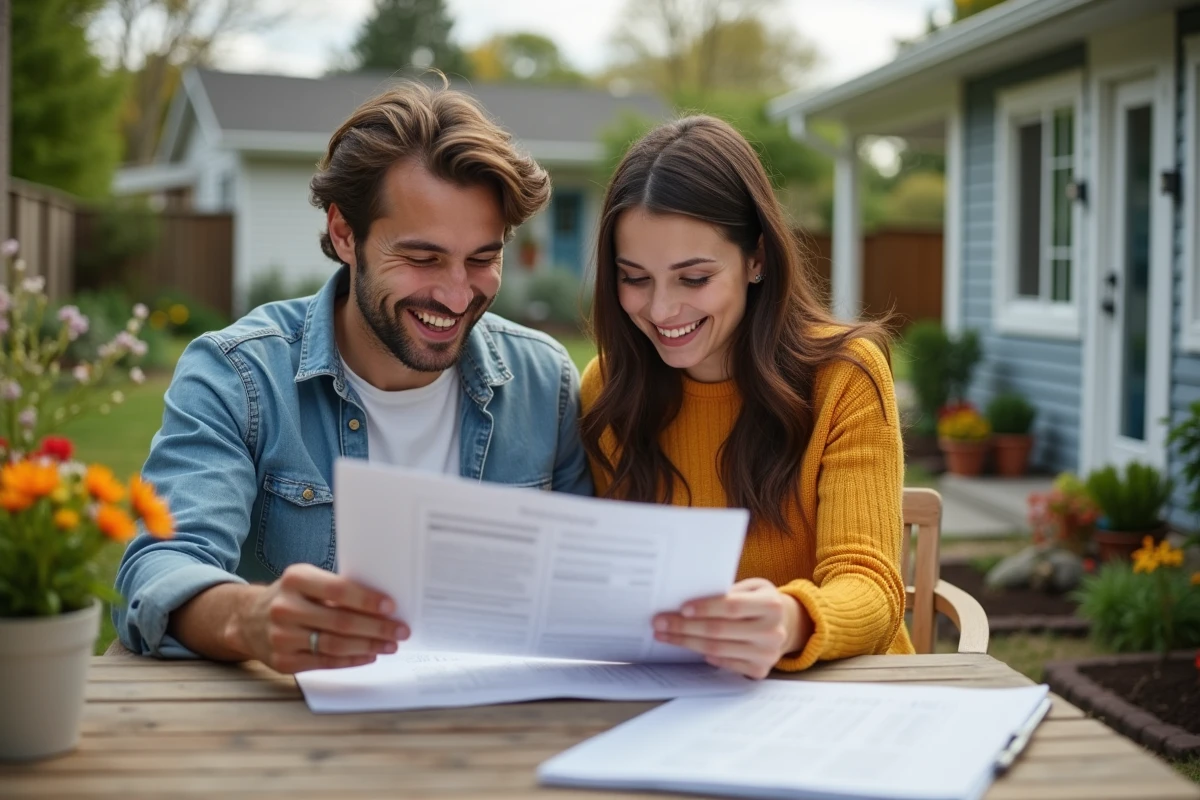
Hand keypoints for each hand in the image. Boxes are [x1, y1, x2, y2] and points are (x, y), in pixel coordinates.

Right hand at [230, 564, 408, 673]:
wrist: (247, 619)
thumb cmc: (290, 597)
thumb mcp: (306, 581)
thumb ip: (336, 588)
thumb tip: (382, 604)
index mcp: (295, 580)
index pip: (337, 590)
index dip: (367, 599)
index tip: (391, 606)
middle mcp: (285, 608)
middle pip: (340, 622)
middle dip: (376, 628)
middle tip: (400, 630)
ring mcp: (281, 637)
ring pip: (334, 645)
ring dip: (368, 646)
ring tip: (390, 645)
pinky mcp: (283, 662)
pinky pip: (325, 662)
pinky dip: (351, 660)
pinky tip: (369, 655)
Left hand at [652, 578, 808, 679]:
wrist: (785, 624)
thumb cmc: (757, 602)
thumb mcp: (751, 588)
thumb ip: (728, 592)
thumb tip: (689, 602)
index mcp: (771, 604)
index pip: (732, 607)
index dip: (705, 608)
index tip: (681, 608)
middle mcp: (773, 631)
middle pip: (719, 630)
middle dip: (685, 626)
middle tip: (660, 622)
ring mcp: (767, 653)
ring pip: (717, 648)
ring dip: (686, 641)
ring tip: (665, 635)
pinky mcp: (760, 670)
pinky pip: (724, 663)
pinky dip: (705, 655)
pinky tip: (690, 647)